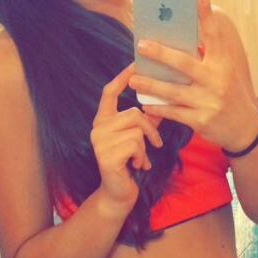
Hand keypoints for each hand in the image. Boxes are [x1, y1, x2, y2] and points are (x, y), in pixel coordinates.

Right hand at [91, 62, 163, 210]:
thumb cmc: (129, 164)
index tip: (135, 64)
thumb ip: (144, 121)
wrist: (118, 194)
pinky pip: (134, 144)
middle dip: (150, 128)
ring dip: (146, 145)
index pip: (109, 92)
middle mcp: (97, 128)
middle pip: (133, 113)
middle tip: (154, 143)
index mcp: (103, 121)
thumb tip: (160, 102)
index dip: (122, 78)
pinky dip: (142, 156)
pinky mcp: (106, 156)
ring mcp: (100, 142)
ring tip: (141, 158)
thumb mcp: (137, 139)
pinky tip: (137, 166)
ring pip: (136, 129)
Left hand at [127, 0, 257, 152]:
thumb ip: (206, 57)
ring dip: (151, 84)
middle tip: (141, 45)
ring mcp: (208, 102)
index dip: (207, 16)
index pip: (215, 36)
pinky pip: (174, 112)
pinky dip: (158, 108)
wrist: (243, 128)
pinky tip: (146, 104)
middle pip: (184, 63)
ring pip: (173, 91)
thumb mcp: (224, 72)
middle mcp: (217, 80)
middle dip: (161, 54)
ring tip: (133, 79)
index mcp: (223, 64)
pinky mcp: (201, 120)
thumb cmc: (228, 94)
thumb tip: (177, 41)